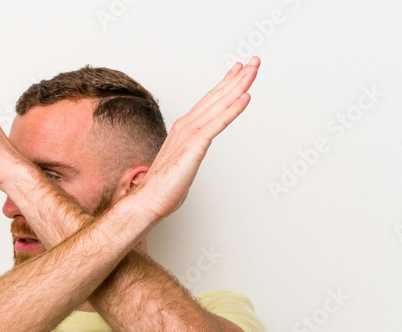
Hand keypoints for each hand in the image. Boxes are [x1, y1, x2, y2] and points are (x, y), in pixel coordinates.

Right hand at [128, 57, 259, 220]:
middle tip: (254, 62)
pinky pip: (217, 124)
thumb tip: (191, 159)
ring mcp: (190, 135)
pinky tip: (245, 98)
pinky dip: (232, 110)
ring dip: (238, 86)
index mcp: (184, 130)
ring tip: (253, 71)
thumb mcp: (182, 165)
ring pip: (219, 105)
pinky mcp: (194, 147)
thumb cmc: (162, 189)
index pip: (209, 102)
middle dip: (237, 78)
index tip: (239, 71)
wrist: (147, 201)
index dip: (225, 85)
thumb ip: (190, 156)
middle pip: (216, 97)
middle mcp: (187, 127)